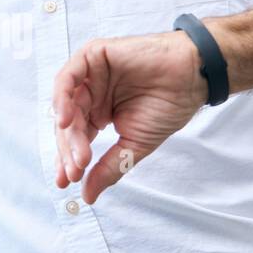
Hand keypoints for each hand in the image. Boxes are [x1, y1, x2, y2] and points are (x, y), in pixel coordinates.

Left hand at [51, 30, 206, 203]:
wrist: (190, 78)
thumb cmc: (167, 106)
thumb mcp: (134, 144)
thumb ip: (109, 168)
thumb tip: (87, 196)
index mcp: (98, 113)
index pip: (76, 138)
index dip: (69, 160)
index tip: (66, 182)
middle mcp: (91, 94)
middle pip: (68, 125)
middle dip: (69, 150)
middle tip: (76, 171)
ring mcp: (90, 75)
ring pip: (66, 104)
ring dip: (68, 131)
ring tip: (77, 154)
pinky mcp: (93, 55)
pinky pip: (68, 77)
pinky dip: (62, 98)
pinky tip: (68, 121)